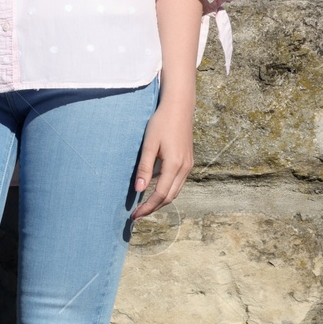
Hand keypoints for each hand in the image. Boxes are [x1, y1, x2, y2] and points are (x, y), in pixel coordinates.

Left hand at [131, 98, 192, 218]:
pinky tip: (153, 192)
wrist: (179, 107)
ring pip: (175, 191)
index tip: (134, 215)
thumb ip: (145, 168)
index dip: (147, 207)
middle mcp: (185, 168)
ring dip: (160, 202)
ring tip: (144, 207)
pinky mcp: (187, 161)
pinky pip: (177, 183)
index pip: (160, 194)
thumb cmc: (161, 123)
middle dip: (153, 208)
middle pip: (169, 197)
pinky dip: (166, 192)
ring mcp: (188, 165)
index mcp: (175, 165)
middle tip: (137, 215)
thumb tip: (139, 190)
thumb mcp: (149, 145)